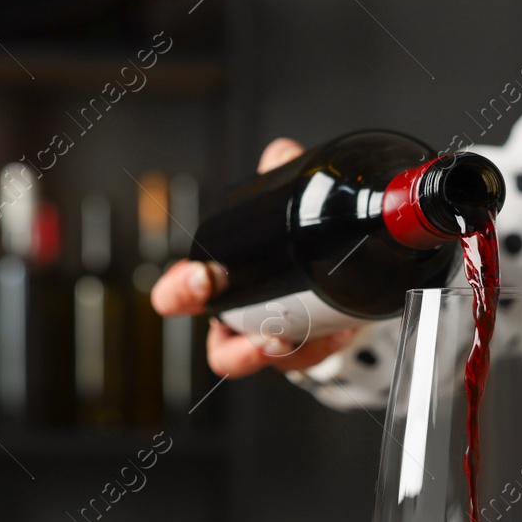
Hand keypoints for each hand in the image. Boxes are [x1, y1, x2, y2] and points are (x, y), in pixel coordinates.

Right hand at [150, 137, 359, 377]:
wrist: (342, 268)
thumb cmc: (298, 240)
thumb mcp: (288, 203)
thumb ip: (280, 174)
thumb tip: (280, 156)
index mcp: (222, 284)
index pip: (178, 295)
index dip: (180, 291)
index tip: (203, 277)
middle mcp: (241, 320)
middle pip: (220, 351)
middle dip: (236, 348)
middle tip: (259, 334)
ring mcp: (273, 341)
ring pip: (268, 365)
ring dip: (282, 357)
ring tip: (295, 340)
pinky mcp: (307, 352)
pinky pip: (310, 360)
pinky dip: (323, 346)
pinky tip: (338, 329)